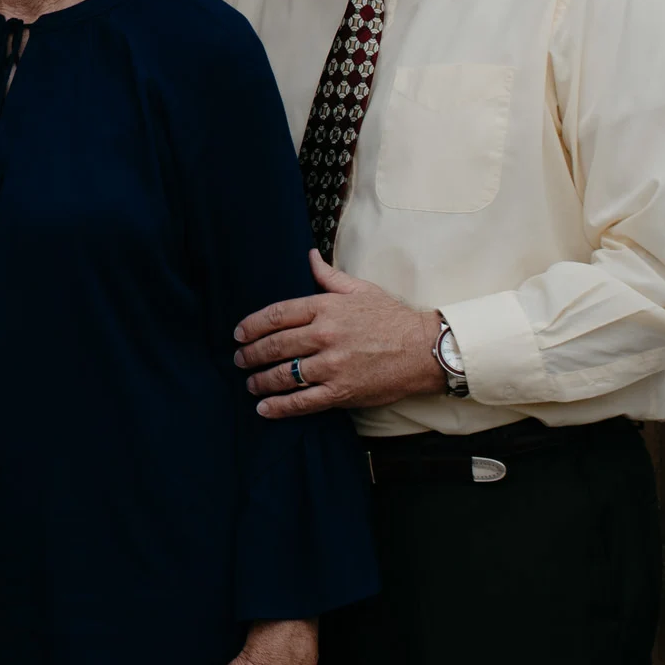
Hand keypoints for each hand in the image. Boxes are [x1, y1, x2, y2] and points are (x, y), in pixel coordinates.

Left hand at [234, 251, 445, 417]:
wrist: (425, 349)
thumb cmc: (393, 318)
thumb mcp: (361, 289)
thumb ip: (329, 276)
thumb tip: (310, 256)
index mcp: (325, 307)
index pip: (276, 315)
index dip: (251, 326)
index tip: (239, 334)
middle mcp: (324, 335)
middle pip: (274, 345)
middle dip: (250, 354)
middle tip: (239, 360)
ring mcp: (332, 365)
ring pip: (283, 374)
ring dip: (260, 381)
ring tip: (250, 384)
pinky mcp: (341, 392)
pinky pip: (302, 401)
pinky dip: (280, 407)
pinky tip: (265, 408)